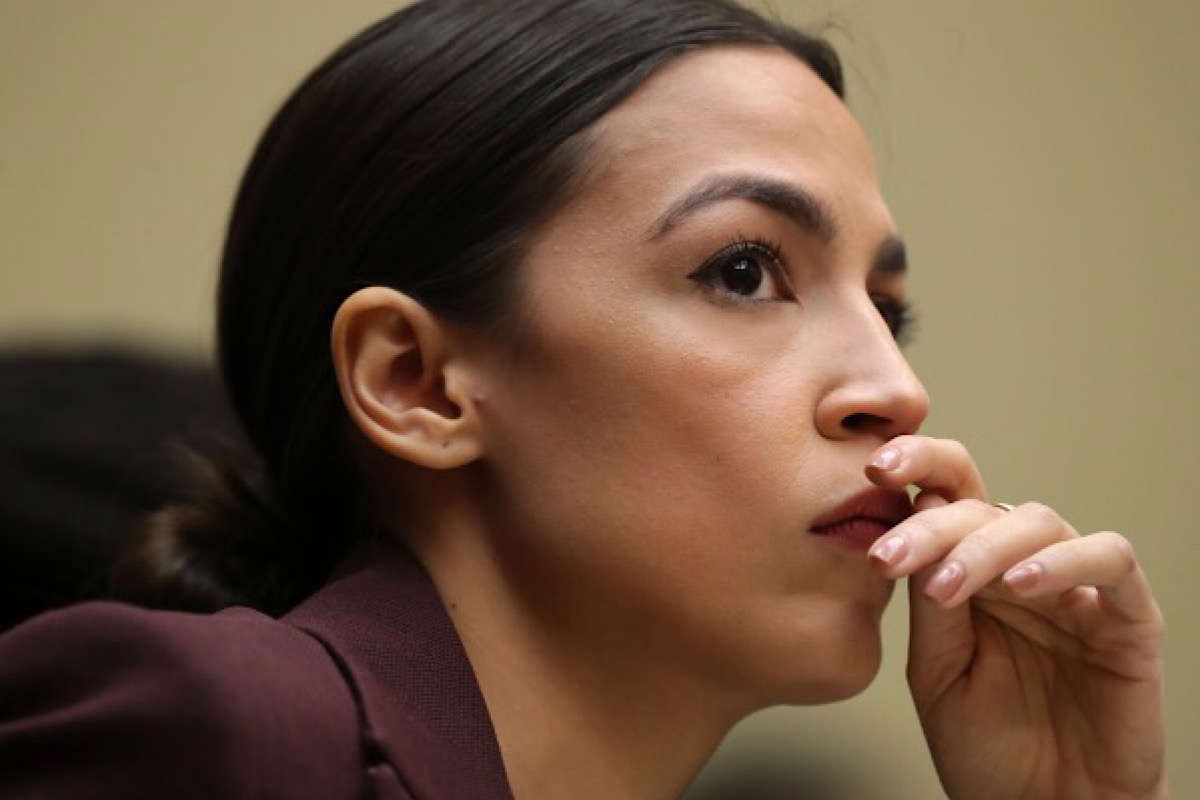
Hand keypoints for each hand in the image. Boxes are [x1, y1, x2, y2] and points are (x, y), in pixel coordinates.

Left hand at [864, 435, 1165, 799]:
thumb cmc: (990, 749)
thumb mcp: (938, 669)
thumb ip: (929, 601)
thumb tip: (913, 522)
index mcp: (972, 574)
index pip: (948, 497)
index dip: (916, 469)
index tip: (870, 472)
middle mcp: (1023, 570)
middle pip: (983, 504)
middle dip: (932, 520)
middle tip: (889, 553)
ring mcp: (1076, 590)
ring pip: (1038, 521)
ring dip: (984, 546)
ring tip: (945, 590)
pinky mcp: (1129, 618)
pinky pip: (1110, 559)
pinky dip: (1065, 560)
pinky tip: (1021, 583)